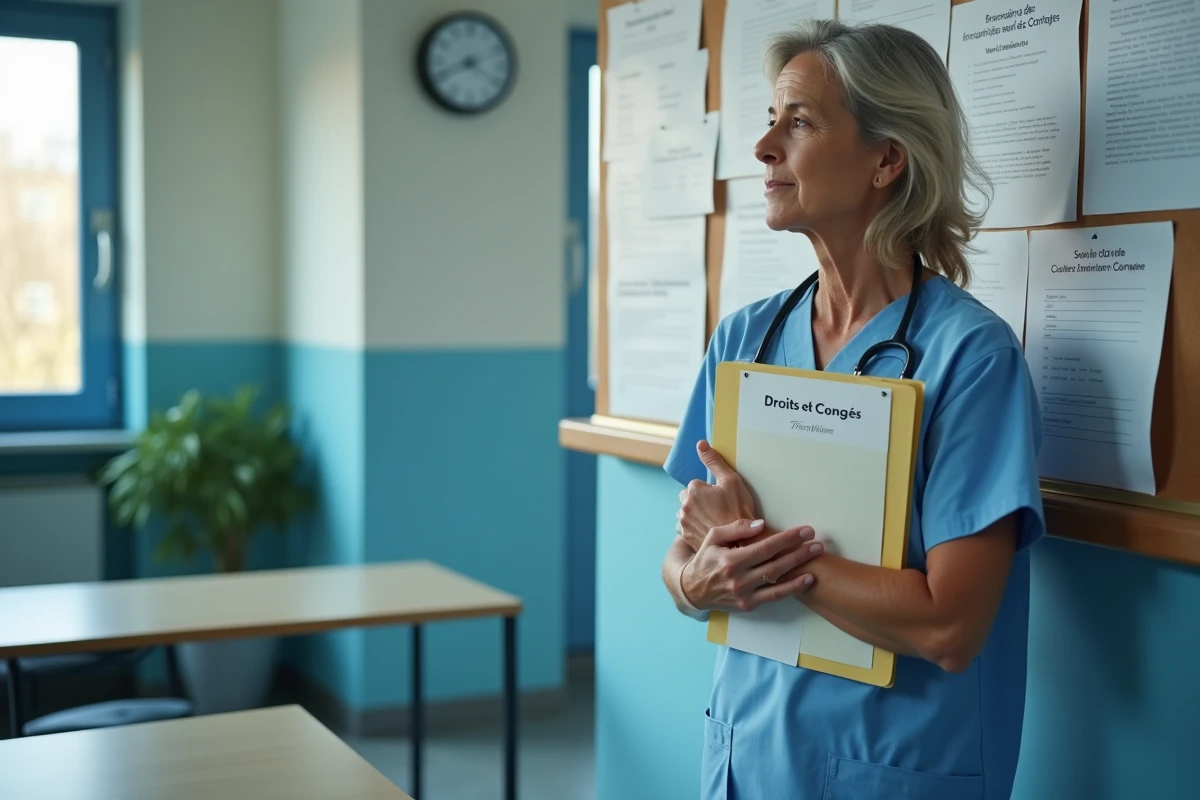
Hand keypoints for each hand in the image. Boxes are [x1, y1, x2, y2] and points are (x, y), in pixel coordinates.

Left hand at [676, 441, 755, 550]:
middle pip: (688, 498)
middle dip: (698, 501)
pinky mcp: (685, 536)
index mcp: (693, 489)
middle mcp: (684, 505)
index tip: (721, 500)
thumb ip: (714, 461)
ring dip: (695, 514)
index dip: (710, 492)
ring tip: (713, 520)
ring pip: (686, 512)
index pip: (696, 485)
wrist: (742, 542)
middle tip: (717, 509)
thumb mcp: (731, 481)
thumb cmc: (739, 510)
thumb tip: (701, 444)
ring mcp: (683, 522)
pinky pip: (685, 527)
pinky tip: (708, 529)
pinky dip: (694, 527)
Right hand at [681, 519, 822, 612]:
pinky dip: (793, 589)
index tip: (805, 530)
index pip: (765, 547)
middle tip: (817, 542)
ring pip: (777, 581)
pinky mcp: (748, 605)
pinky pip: (774, 596)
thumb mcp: (713, 537)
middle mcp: (738, 579)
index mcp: (730, 560)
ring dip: (800, 568)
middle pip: (775, 564)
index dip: (787, 538)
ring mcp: (744, 594)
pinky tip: (807, 579)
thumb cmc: (705, 558)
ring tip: (817, 557)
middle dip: (799, 552)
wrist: (692, 589)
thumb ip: (736, 528)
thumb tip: (762, 525)